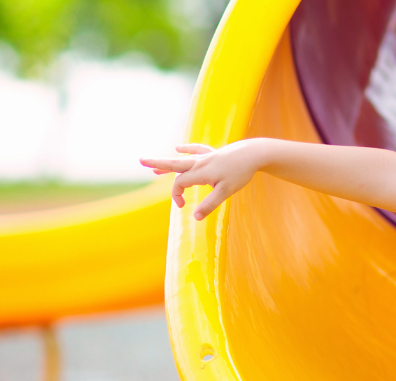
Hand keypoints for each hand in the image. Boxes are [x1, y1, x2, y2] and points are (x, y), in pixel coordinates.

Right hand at [140, 141, 260, 220]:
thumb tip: (194, 218)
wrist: (254, 153)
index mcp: (201, 172)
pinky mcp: (214, 152)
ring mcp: (206, 156)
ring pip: (183, 159)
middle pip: (174, 164)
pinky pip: (196, 149)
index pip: (180, 183)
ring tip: (153, 167)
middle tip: (141, 160)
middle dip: (158, 164)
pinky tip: (178, 147)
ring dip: (168, 163)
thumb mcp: (226, 191)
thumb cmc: (240, 173)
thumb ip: (209, 204)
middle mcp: (200, 162)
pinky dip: (187, 149)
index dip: (177, 195)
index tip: (182, 207)